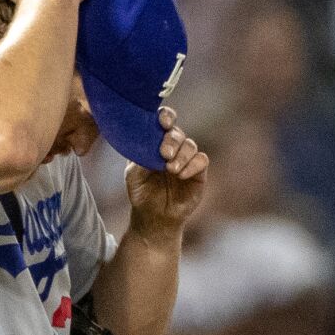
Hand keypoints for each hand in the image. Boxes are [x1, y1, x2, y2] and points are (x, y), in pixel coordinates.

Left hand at [125, 108, 208, 234]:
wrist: (153, 218)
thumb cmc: (141, 193)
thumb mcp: (133, 175)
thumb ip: (138, 158)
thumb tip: (146, 143)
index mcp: (156, 142)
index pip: (164, 121)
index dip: (166, 116)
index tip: (162, 123)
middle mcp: (173, 147)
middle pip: (177, 133)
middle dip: (171, 141)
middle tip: (164, 154)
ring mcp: (187, 159)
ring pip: (190, 145)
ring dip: (181, 155)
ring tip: (171, 170)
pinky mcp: (198, 172)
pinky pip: (202, 160)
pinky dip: (192, 165)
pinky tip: (181, 175)